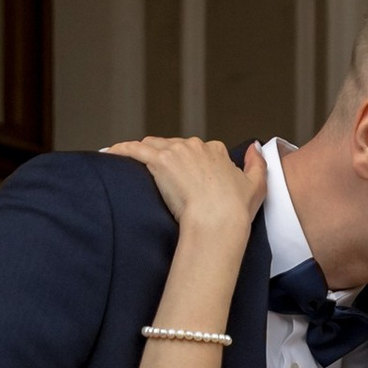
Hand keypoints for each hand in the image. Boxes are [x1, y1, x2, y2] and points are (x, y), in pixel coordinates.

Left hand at [105, 137, 265, 237]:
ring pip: (152, 146)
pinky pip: (134, 150)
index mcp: (215, 151)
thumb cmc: (236, 210)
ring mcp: (176, 152)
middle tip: (152, 174)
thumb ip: (257, 164)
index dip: (185, 161)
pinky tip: (111, 153)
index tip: (179, 174)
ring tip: (126, 161)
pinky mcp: (159, 161)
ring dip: (140, 152)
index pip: (195, 150)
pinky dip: (122, 150)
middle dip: (162, 157)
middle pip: (171, 146)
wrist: (218, 221)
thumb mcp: (257, 185)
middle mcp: (195, 146)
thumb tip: (255, 148)